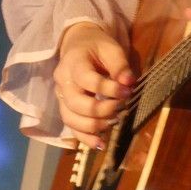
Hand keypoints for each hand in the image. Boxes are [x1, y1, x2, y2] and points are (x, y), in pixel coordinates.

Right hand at [54, 22, 136, 148]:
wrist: (78, 46)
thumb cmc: (97, 46)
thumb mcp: (111, 48)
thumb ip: (120, 66)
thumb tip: (129, 83)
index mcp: (73, 63)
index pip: (87, 80)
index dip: (108, 89)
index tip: (128, 91)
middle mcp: (62, 82)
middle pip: (76, 103)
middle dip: (102, 109)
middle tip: (122, 106)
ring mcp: (61, 97)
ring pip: (71, 119)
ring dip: (95, 125)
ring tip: (115, 120)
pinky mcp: (65, 108)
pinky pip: (71, 128)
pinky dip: (85, 138)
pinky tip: (101, 143)